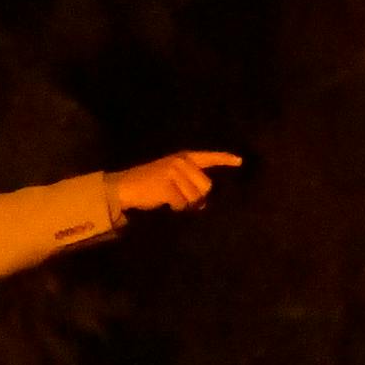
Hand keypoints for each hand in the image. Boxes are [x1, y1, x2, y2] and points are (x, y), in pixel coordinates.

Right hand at [110, 151, 242, 213]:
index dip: (225, 159)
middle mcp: (181, 162)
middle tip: (182, 199)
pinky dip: (176, 208)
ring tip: (172, 200)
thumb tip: (203, 204)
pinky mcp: (168, 186)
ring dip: (186, 204)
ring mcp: (174, 173)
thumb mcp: (172, 179)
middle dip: (197, 197)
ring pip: (196, 197)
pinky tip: (166, 203)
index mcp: (184, 157)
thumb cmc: (150, 185)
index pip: (209, 157)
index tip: (240, 161)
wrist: (124, 186)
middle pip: (206, 186)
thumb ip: (190, 185)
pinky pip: (182, 204)